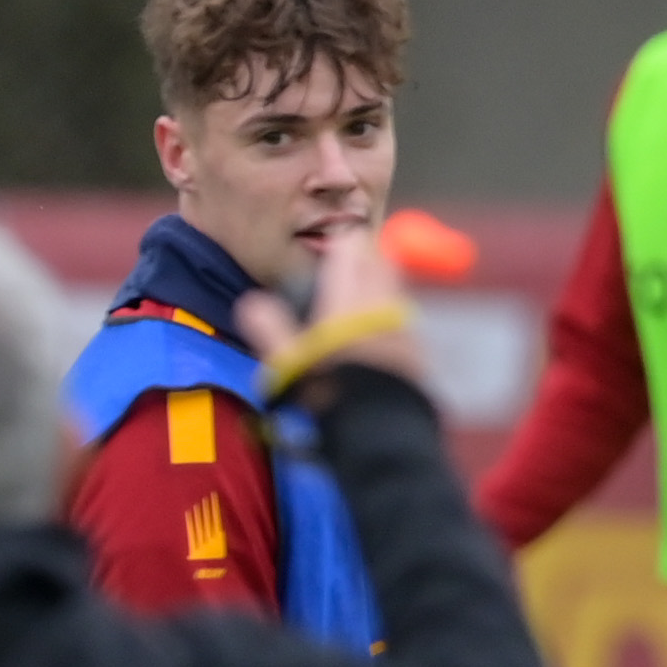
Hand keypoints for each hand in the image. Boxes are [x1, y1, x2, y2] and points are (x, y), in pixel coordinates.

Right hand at [231, 220, 426, 391]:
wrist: (380, 426)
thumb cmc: (331, 390)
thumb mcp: (291, 363)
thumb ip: (271, 328)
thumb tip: (250, 303)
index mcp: (347, 297)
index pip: (351, 247)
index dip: (341, 241)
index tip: (329, 246)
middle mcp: (380, 301)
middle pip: (378, 259)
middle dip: (363, 257)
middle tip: (344, 268)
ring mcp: (401, 322)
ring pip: (394, 284)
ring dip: (378, 282)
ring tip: (358, 298)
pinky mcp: (415, 345)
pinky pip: (402, 314)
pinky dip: (389, 311)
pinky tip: (375, 332)